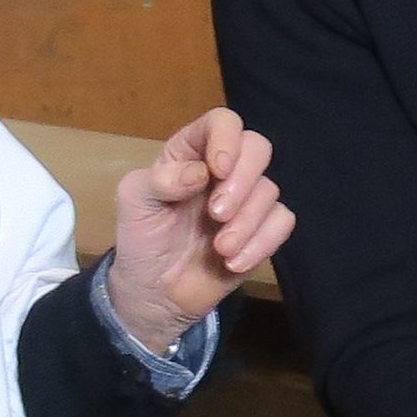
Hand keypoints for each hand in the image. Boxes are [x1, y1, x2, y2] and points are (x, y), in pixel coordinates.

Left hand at [106, 107, 290, 350]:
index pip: (221, 123)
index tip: (217, 171)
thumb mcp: (134, 204)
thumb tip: (200, 173)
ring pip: (271, 190)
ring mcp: (245, 200)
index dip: (226, 139)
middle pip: (258, 147)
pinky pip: (282, 222)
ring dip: (247, 222)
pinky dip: (262, 243)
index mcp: (190, 153)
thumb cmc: (142, 240)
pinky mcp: (261, 231)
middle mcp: (223, 170)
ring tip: (220, 248)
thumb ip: (159, 180)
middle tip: (216, 214)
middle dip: (242, 181)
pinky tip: (233, 262)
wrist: (155, 293)